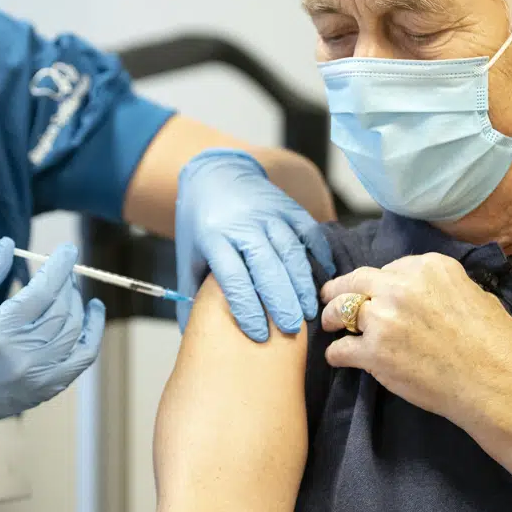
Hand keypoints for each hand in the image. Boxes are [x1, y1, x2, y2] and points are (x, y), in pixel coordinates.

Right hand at [0, 239, 104, 435]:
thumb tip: (9, 244)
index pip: (41, 293)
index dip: (58, 268)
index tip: (68, 250)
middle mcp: (23, 356)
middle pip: (61, 311)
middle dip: (67, 284)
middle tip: (64, 270)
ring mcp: (39, 376)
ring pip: (74, 332)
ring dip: (78, 304)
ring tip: (71, 289)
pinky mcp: (49, 388)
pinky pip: (83, 358)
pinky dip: (93, 333)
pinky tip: (93, 313)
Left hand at [176, 149, 333, 341]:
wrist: (214, 175)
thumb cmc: (200, 224)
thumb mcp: (188, 256)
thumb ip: (191, 294)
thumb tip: (193, 336)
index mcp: (214, 237)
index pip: (233, 278)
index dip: (248, 308)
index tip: (259, 335)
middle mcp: (243, 224)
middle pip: (266, 267)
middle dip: (281, 301)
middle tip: (291, 330)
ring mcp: (268, 213)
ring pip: (290, 251)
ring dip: (302, 284)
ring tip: (309, 311)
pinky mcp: (288, 206)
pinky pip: (308, 231)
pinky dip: (318, 255)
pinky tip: (323, 278)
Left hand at [319, 253, 511, 442]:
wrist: (497, 385)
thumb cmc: (496, 345)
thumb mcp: (474, 295)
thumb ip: (442, 286)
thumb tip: (425, 292)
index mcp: (428, 267)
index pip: (389, 268)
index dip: (379, 283)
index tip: (375, 292)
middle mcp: (401, 286)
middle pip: (356, 280)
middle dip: (340, 288)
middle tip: (329, 297)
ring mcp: (384, 318)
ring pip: (340, 309)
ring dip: (331, 317)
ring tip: (329, 325)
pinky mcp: (373, 352)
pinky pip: (340, 349)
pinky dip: (336, 354)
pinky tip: (338, 358)